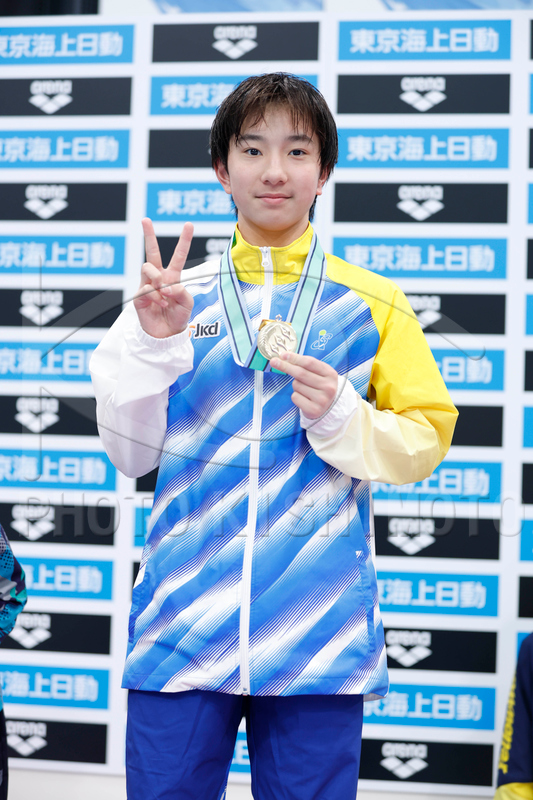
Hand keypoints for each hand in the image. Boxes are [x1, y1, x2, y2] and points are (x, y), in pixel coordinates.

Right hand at [133, 218, 193, 338]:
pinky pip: (146, 288)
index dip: (184, 240)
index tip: (189, 224)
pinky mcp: (139, 295)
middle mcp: (159, 277)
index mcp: (173, 276)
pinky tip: (160, 304)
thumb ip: (181, 291)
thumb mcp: (187, 303)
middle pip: (152, 252)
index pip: (178, 255)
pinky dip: (155, 296)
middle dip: (148, 235)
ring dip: (157, 279)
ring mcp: (148, 285)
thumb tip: (167, 286)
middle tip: (145, 219)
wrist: (166, 334)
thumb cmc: (178, 317)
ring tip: (164, 292)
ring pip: (147, 267)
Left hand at [269, 352, 338, 418]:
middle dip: (286, 366)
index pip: (309, 363)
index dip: (295, 358)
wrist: (329, 407)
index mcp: (330, 374)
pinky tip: (304, 398)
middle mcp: (328, 387)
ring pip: (297, 385)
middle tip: (274, 362)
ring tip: (304, 389)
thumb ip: (307, 365)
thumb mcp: (320, 373)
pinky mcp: (314, 410)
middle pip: (301, 373)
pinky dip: (296, 396)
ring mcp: (322, 399)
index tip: (283, 355)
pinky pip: (295, 397)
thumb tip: (286, 357)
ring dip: (295, 385)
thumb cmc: (320, 386)